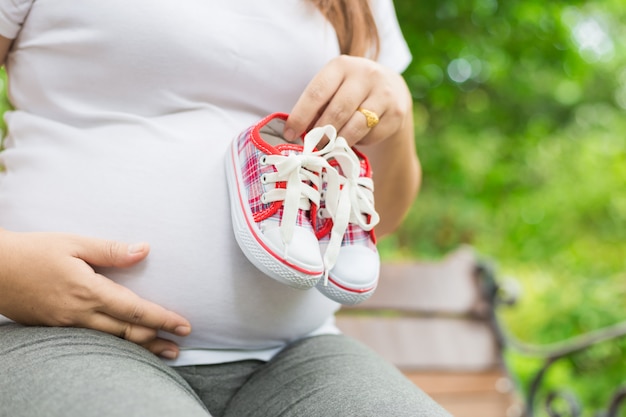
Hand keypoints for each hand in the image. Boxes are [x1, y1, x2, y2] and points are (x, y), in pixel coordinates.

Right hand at [0, 230, 190, 358]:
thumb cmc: (33, 252)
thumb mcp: (74, 243)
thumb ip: (111, 250)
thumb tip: (144, 250)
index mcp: (89, 291)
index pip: (135, 309)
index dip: (162, 319)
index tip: (183, 325)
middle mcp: (80, 313)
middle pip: (127, 332)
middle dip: (157, 340)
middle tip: (179, 345)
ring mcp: (67, 325)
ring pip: (112, 341)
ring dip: (140, 348)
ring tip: (163, 353)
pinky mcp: (57, 329)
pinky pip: (94, 341)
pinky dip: (116, 346)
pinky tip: (126, 345)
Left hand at [284, 55, 412, 146]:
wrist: (391, 89)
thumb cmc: (350, 92)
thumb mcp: (333, 89)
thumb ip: (317, 106)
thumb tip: (297, 133)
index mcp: (341, 65)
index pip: (317, 92)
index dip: (301, 116)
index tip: (290, 134)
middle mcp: (365, 74)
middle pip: (337, 112)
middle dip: (321, 134)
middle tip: (312, 148)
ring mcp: (384, 92)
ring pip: (355, 127)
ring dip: (339, 141)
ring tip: (330, 147)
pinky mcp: (397, 112)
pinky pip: (371, 135)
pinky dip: (360, 141)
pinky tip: (356, 137)